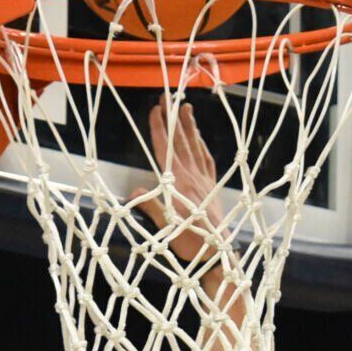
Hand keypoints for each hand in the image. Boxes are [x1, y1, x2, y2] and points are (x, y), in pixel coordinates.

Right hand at [134, 99, 224, 259]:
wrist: (218, 253)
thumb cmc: (191, 242)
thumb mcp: (165, 228)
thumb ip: (151, 207)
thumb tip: (133, 192)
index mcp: (179, 182)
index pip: (166, 149)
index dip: (160, 129)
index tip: (156, 109)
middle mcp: (193, 177)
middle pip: (182, 142)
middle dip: (174, 119)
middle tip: (170, 97)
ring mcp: (205, 181)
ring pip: (197, 148)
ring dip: (191, 128)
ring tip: (187, 109)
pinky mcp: (213, 188)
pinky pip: (208, 161)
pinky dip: (203, 148)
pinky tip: (201, 141)